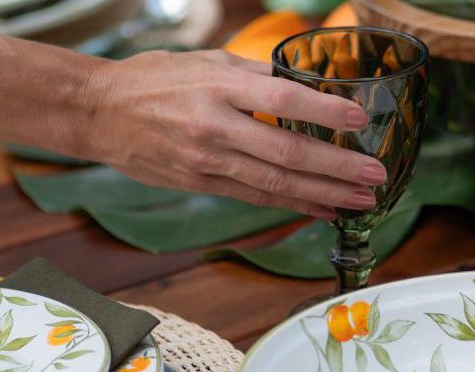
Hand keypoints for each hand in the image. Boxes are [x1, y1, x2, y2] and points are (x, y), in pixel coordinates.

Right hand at [79, 50, 384, 218]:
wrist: (99, 113)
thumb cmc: (155, 79)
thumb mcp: (206, 60)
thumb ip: (255, 75)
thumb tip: (306, 88)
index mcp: (217, 86)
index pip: (281, 99)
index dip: (324, 110)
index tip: (360, 119)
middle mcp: (214, 126)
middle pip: (286, 152)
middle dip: (337, 167)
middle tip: (375, 176)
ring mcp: (206, 161)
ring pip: (275, 184)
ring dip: (323, 193)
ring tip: (360, 200)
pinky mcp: (201, 183)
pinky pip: (255, 197)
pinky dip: (293, 204)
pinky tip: (322, 208)